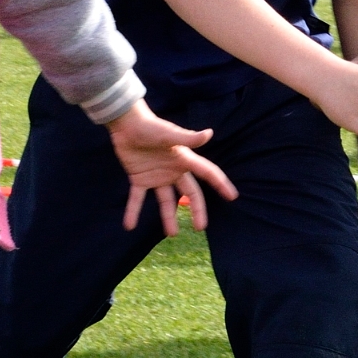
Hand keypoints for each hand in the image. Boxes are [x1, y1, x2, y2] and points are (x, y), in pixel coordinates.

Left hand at [105, 100, 237, 235]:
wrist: (125, 123)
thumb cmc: (150, 126)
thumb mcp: (169, 134)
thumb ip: (188, 138)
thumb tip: (210, 134)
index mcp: (184, 160)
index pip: (207, 173)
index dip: (220, 184)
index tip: (232, 197)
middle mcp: (173, 170)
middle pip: (190, 193)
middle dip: (197, 210)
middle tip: (200, 227)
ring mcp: (156, 176)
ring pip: (166, 201)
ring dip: (168, 217)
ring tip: (171, 234)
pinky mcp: (139, 179)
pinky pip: (137, 198)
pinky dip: (133, 211)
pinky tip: (129, 226)